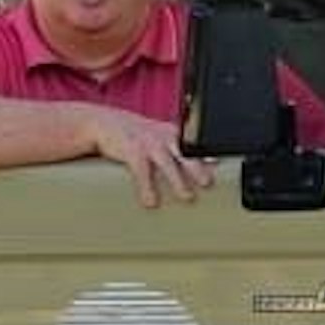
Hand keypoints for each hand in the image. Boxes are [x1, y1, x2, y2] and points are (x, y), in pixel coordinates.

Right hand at [88, 107, 215, 207]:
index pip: (197, 144)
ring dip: (178, 180)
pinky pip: (142, 172)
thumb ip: (185, 148)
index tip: (219, 165)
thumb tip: (212, 162)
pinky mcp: (132, 151)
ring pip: (167, 163)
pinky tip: (150, 201)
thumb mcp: (163, 136)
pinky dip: (147, 188)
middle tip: (208, 183)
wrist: (105, 123)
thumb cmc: (138, 134)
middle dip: (198, 168)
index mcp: (175, 134)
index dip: (208, 155)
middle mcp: (164, 137)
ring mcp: (148, 143)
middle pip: (185, 153)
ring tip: (187, 197)